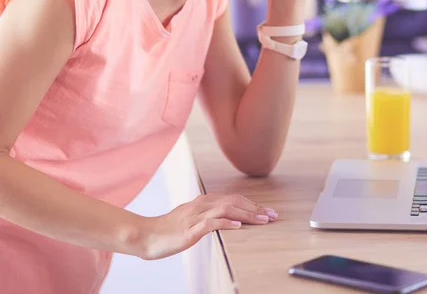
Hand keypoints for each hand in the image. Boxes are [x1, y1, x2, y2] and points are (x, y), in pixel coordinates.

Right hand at [137, 193, 276, 259]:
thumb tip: (227, 218)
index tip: (268, 212)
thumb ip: (208, 216)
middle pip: (234, 202)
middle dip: (256, 208)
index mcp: (203, 202)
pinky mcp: (190, 229)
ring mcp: (196, 216)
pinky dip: (227, 223)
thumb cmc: (169, 230)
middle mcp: (202, 205)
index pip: (234, 199)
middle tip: (273, 215)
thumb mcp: (192, 219)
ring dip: (248, 214)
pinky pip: (211, 223)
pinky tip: (239, 226)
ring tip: (263, 220)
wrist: (145, 235)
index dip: (252, 204)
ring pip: (227, 210)